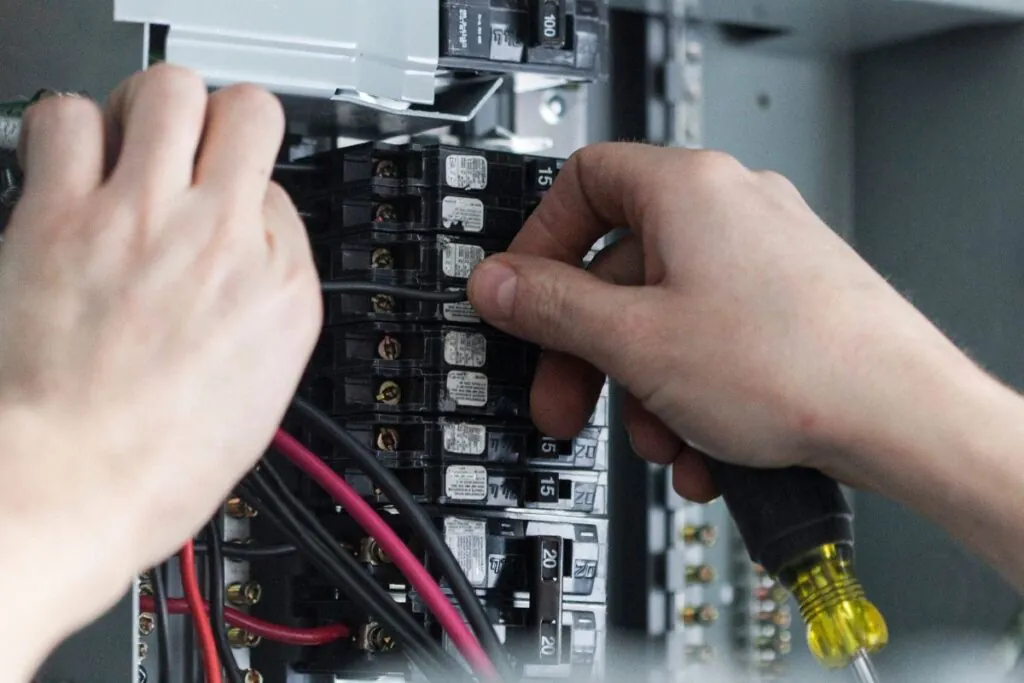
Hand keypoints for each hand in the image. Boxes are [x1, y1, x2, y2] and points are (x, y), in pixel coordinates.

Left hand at [0, 65, 320, 643]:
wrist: (70, 488)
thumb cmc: (156, 464)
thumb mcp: (261, 395)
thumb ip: (266, 307)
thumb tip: (250, 258)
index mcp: (282, 290)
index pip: (281, 196)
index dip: (249, 204)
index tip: (227, 216)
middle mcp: (223, 238)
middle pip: (246, 112)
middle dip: (221, 121)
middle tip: (192, 150)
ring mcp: (144, 218)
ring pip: (167, 90)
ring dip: (149, 111)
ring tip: (130, 146)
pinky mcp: (62, 215)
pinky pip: (66, 118)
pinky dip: (67, 130)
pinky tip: (69, 167)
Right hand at [468, 143, 976, 500]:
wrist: (906, 419)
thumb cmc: (794, 366)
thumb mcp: (635, 341)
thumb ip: (550, 308)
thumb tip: (497, 285)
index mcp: (686, 188)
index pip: (580, 183)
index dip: (539, 243)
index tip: (522, 299)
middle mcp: (729, 209)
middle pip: (619, 268)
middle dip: (587, 350)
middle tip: (566, 401)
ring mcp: (764, 257)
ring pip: (664, 317)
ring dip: (643, 388)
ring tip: (659, 441)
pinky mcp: (789, 305)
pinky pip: (710, 340)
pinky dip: (691, 393)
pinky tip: (700, 448)